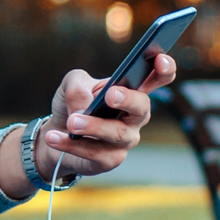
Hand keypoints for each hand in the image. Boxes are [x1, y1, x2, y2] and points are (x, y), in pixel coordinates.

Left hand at [34, 53, 178, 182]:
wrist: (54, 135)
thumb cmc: (73, 104)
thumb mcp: (72, 84)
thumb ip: (78, 87)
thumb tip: (84, 108)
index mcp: (132, 89)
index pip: (159, 77)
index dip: (165, 68)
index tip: (159, 60)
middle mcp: (135, 115)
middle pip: (143, 107)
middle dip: (128, 99)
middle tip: (110, 95)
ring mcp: (125, 139)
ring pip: (117, 133)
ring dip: (93, 126)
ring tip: (72, 122)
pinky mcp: (110, 159)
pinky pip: (95, 153)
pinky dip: (71, 144)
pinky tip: (54, 137)